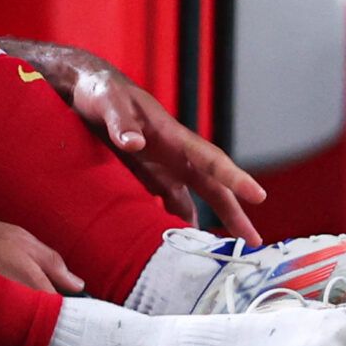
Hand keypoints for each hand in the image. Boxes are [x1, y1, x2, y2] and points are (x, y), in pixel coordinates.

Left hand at [65, 59, 268, 245]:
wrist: (86, 90)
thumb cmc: (101, 91)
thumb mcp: (109, 102)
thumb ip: (121, 123)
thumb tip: (135, 144)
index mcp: (173, 135)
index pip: (211, 159)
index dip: (235, 178)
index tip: (259, 196)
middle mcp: (174, 154)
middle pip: (212, 186)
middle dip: (233, 213)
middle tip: (254, 243)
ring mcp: (162, 165)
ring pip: (193, 198)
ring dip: (208, 223)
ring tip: (221, 255)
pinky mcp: (147, 174)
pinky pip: (169, 202)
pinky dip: (177, 220)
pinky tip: (181, 242)